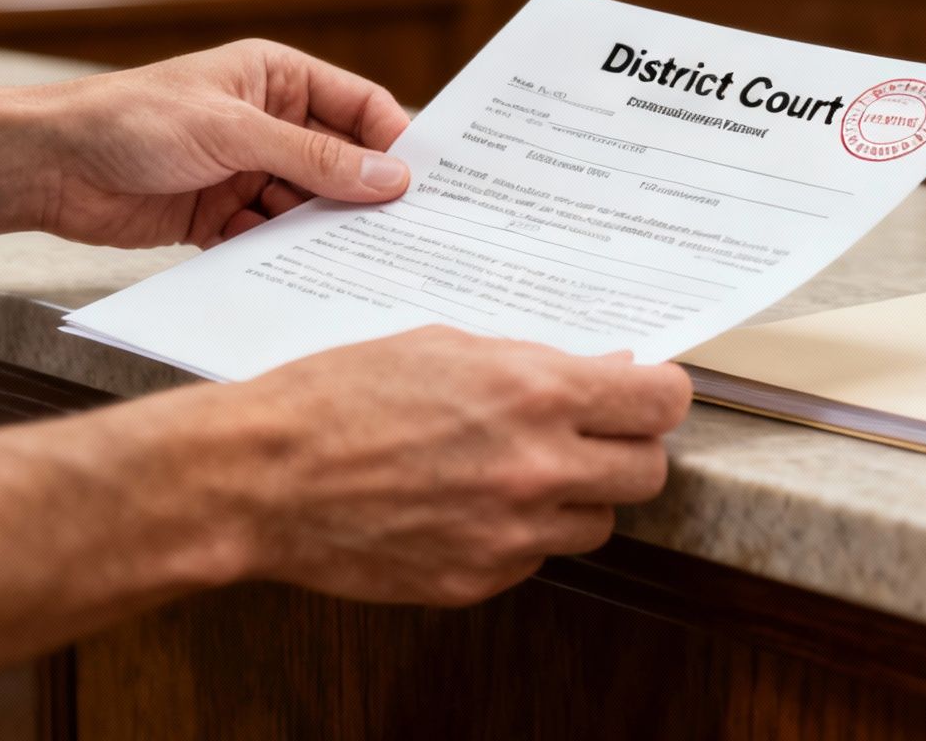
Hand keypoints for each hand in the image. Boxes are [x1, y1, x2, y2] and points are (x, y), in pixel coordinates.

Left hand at [24, 40, 410, 248]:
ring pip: (307, 205)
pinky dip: (280, 253)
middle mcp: (268, 123)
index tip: (424, 184)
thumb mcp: (233, 132)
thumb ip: (314, 157)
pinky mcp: (220, 215)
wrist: (50, 165)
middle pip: (339, 163)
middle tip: (402, 233)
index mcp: (277, 79)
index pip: (360, 107)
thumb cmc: (131, 119)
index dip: (394, 142)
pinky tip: (294, 271)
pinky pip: (269, 237)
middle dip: (362, 196)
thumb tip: (389, 177)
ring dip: (320, 230)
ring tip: (350, 258)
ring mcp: (245, 171)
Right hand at [192, 326, 693, 605]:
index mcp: (535, 393)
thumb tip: (606, 377)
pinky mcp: (478, 579)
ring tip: (519, 471)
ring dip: (576, 498)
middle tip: (589, 436)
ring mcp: (510, 533)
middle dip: (624, 449)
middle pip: (646, 472)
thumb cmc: (340, 397)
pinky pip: (537, 558)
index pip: (660, 404)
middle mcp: (536, 467)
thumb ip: (537, 365)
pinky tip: (472, 504)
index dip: (660, 397)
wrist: (265, 476)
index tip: (647, 396)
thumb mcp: (447, 347)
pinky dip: (520, 534)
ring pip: (597, 524)